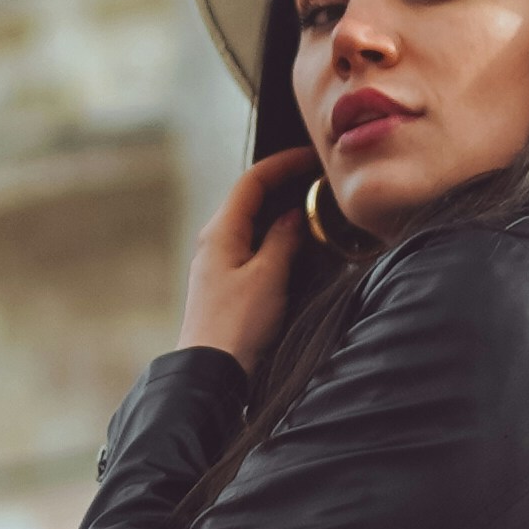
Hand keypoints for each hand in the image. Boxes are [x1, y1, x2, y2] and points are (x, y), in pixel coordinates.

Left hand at [178, 150, 311, 374]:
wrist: (210, 372)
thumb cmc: (236, 326)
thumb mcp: (268, 276)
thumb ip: (283, 239)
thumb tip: (293, 215)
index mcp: (220, 231)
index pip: (252, 181)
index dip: (283, 163)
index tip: (312, 156)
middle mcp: (213, 241)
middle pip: (250, 198)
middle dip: (284, 183)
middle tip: (317, 178)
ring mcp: (217, 262)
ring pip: (252, 223)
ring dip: (280, 211)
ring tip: (312, 206)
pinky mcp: (224, 283)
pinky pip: (251, 246)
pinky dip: (274, 236)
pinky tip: (294, 244)